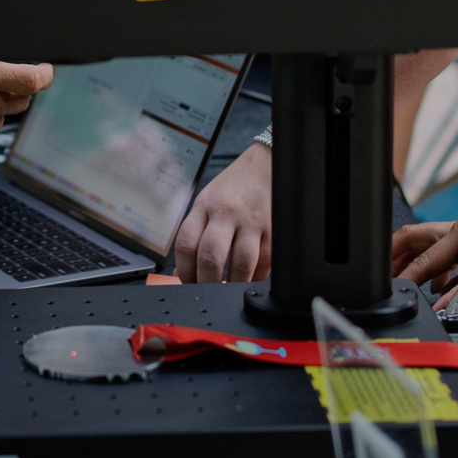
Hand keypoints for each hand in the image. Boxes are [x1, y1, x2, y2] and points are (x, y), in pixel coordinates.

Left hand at [174, 141, 271, 281]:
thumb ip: (195, 234)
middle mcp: (226, 212)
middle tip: (207, 293)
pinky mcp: (274, 229)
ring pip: (241, 264)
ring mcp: (252, 221)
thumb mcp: (207, 202)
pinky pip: (264, 263)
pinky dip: (255, 276)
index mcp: (204, 206)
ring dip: (233, 284)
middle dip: (207, 283)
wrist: (265, 165)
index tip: (187, 283)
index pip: (186, 244)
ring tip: (228, 289)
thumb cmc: (233, 188)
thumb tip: (183, 274)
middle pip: (211, 257)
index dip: (183, 271)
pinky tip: (249, 277)